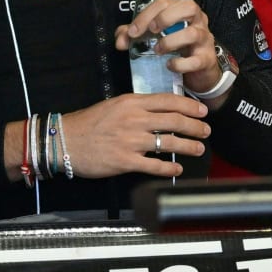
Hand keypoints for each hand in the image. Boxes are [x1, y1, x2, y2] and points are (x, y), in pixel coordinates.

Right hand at [59, 93, 209, 178]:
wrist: (64, 141)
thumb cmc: (88, 123)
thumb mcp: (114, 106)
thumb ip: (137, 107)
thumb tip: (160, 112)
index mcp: (132, 103)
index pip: (168, 101)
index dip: (190, 107)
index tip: (202, 112)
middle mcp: (134, 119)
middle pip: (174, 120)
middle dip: (195, 127)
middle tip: (206, 131)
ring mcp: (130, 140)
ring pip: (168, 142)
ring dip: (188, 146)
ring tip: (199, 149)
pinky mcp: (125, 161)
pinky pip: (154, 165)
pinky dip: (169, 168)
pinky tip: (177, 169)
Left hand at [114, 0, 224, 94]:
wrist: (199, 71)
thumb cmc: (177, 49)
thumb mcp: (155, 38)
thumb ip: (135, 36)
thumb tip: (120, 41)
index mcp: (183, 10)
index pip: (165, 3)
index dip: (147, 14)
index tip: (133, 31)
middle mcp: (197, 21)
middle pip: (188, 7)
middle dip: (166, 18)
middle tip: (152, 31)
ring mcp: (205, 39)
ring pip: (192, 33)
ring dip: (171, 41)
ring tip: (157, 51)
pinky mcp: (207, 59)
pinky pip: (196, 60)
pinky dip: (180, 63)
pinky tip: (169, 65)